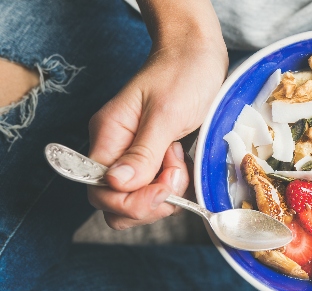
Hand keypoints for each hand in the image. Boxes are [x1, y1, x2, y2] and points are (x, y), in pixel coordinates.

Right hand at [87, 0, 227, 228]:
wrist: (199, 54)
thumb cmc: (182, 74)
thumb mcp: (165, 113)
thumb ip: (142, 152)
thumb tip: (116, 184)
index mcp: (109, 136)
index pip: (100, 190)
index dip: (130, 200)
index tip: (164, 186)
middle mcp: (117, 150)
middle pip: (116, 202)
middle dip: (150, 200)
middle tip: (176, 172)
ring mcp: (136, 156)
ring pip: (138, 200)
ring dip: (165, 194)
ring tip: (182, 162)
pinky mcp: (156, 159)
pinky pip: (157, 189)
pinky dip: (174, 187)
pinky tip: (186, 164)